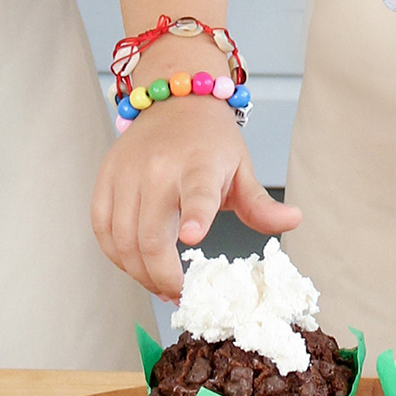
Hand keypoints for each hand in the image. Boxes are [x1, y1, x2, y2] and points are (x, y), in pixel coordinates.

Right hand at [92, 99, 299, 298]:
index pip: (197, 192)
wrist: (176, 101)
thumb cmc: (211, 142)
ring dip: (139, 272)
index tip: (194, 238)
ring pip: (123, 239)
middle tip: (178, 294)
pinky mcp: (106, 177)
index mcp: (200, 164)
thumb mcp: (242, 170)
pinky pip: (101, 228)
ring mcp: (127, 172)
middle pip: (151, 235)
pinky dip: (115, 253)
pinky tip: (133, 262)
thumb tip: (294, 220)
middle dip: (163, 277)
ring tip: (158, 283)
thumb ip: (262, 205)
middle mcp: (159, 167)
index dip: (195, 215)